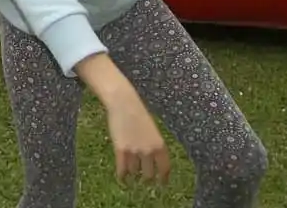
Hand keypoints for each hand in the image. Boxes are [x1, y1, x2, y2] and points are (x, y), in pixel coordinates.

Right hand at [76, 53, 170, 185]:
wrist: (124, 103)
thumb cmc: (138, 113)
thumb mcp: (152, 131)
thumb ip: (154, 146)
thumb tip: (152, 163)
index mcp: (160, 145)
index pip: (165, 169)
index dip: (163, 179)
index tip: (161, 184)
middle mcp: (149, 151)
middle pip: (149, 174)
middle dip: (147, 178)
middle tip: (144, 180)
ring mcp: (135, 151)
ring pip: (134, 171)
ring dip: (133, 173)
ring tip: (131, 173)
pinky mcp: (121, 150)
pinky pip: (123, 170)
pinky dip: (123, 176)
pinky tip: (122, 178)